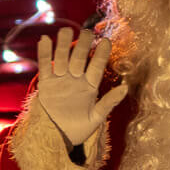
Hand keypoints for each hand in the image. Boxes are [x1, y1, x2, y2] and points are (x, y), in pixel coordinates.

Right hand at [33, 26, 127, 148]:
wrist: (59, 138)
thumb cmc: (81, 129)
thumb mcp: (97, 118)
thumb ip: (109, 102)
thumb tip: (125, 88)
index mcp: (91, 86)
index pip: (97, 67)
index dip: (101, 55)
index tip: (106, 42)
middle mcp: (76, 79)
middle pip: (80, 58)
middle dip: (83, 45)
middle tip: (87, 32)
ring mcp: (61, 80)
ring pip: (62, 58)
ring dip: (63, 45)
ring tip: (65, 31)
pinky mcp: (46, 84)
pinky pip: (45, 66)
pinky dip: (44, 54)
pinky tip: (45, 40)